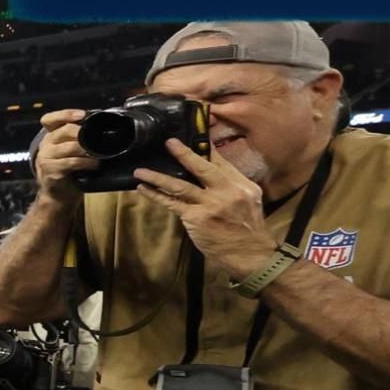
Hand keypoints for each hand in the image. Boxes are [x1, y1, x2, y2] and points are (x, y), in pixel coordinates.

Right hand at [33, 109, 95, 200]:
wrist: (58, 195)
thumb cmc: (68, 171)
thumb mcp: (70, 151)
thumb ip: (78, 138)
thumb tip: (100, 127)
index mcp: (50, 136)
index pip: (50, 119)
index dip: (65, 114)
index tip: (82, 115)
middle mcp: (46, 144)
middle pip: (65, 130)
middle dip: (84, 133)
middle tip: (98, 139)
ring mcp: (46, 158)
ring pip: (71, 146)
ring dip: (88, 150)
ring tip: (99, 155)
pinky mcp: (51, 170)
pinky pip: (72, 162)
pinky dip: (86, 163)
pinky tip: (94, 165)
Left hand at [134, 139, 276, 279]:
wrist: (249, 253)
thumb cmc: (247, 227)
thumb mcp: (249, 200)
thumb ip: (231, 185)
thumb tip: (210, 171)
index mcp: (241, 184)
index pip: (221, 162)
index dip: (206, 148)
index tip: (192, 136)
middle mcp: (227, 191)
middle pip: (202, 168)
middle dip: (184, 154)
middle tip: (168, 143)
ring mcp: (210, 204)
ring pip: (180, 186)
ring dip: (157, 177)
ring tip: (140, 171)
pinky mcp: (196, 218)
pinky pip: (172, 204)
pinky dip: (156, 196)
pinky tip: (144, 189)